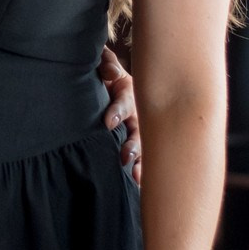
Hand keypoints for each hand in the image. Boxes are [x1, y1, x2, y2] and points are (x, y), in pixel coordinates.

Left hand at [99, 46, 141, 184]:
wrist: (109, 80)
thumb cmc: (105, 73)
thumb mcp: (105, 64)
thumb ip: (106, 64)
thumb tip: (109, 74)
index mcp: (129, 92)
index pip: (125, 103)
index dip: (117, 112)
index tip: (107, 123)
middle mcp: (138, 113)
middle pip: (139, 130)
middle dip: (133, 144)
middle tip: (125, 157)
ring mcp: (138, 129)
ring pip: (142, 146)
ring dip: (140, 161)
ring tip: (136, 177)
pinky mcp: (135, 140)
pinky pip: (141, 156)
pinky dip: (142, 170)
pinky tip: (139, 185)